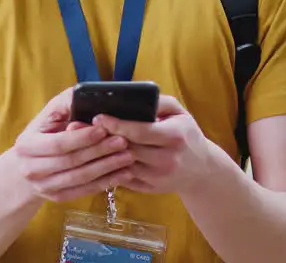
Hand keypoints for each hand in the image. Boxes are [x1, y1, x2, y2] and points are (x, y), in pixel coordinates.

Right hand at [6, 88, 134, 202]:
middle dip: (99, 151)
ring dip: (106, 168)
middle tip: (123, 142)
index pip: (58, 143)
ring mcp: (43, 186)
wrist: (25, 166)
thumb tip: (87, 95)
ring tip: (128, 157)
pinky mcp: (57, 197)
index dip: (82, 137)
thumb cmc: (43, 133)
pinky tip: (123, 174)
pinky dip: (106, 182)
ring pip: (80, 178)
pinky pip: (84, 191)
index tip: (104, 129)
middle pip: (71, 161)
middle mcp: (31, 169)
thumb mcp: (48, 115)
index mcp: (26, 145)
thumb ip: (65, 104)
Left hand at [95, 95, 216, 195]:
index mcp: (174, 136)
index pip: (139, 131)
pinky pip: (125, 178)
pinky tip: (99, 157)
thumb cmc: (187, 135)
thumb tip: (133, 96)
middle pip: (128, 148)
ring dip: (104, 153)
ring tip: (87, 141)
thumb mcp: (180, 114)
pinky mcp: (152, 189)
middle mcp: (167, 159)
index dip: (116, 124)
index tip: (97, 117)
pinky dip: (112, 167)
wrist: (203, 170)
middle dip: (104, 137)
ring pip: (123, 165)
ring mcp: (159, 178)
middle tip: (82, 127)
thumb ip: (159, 102)